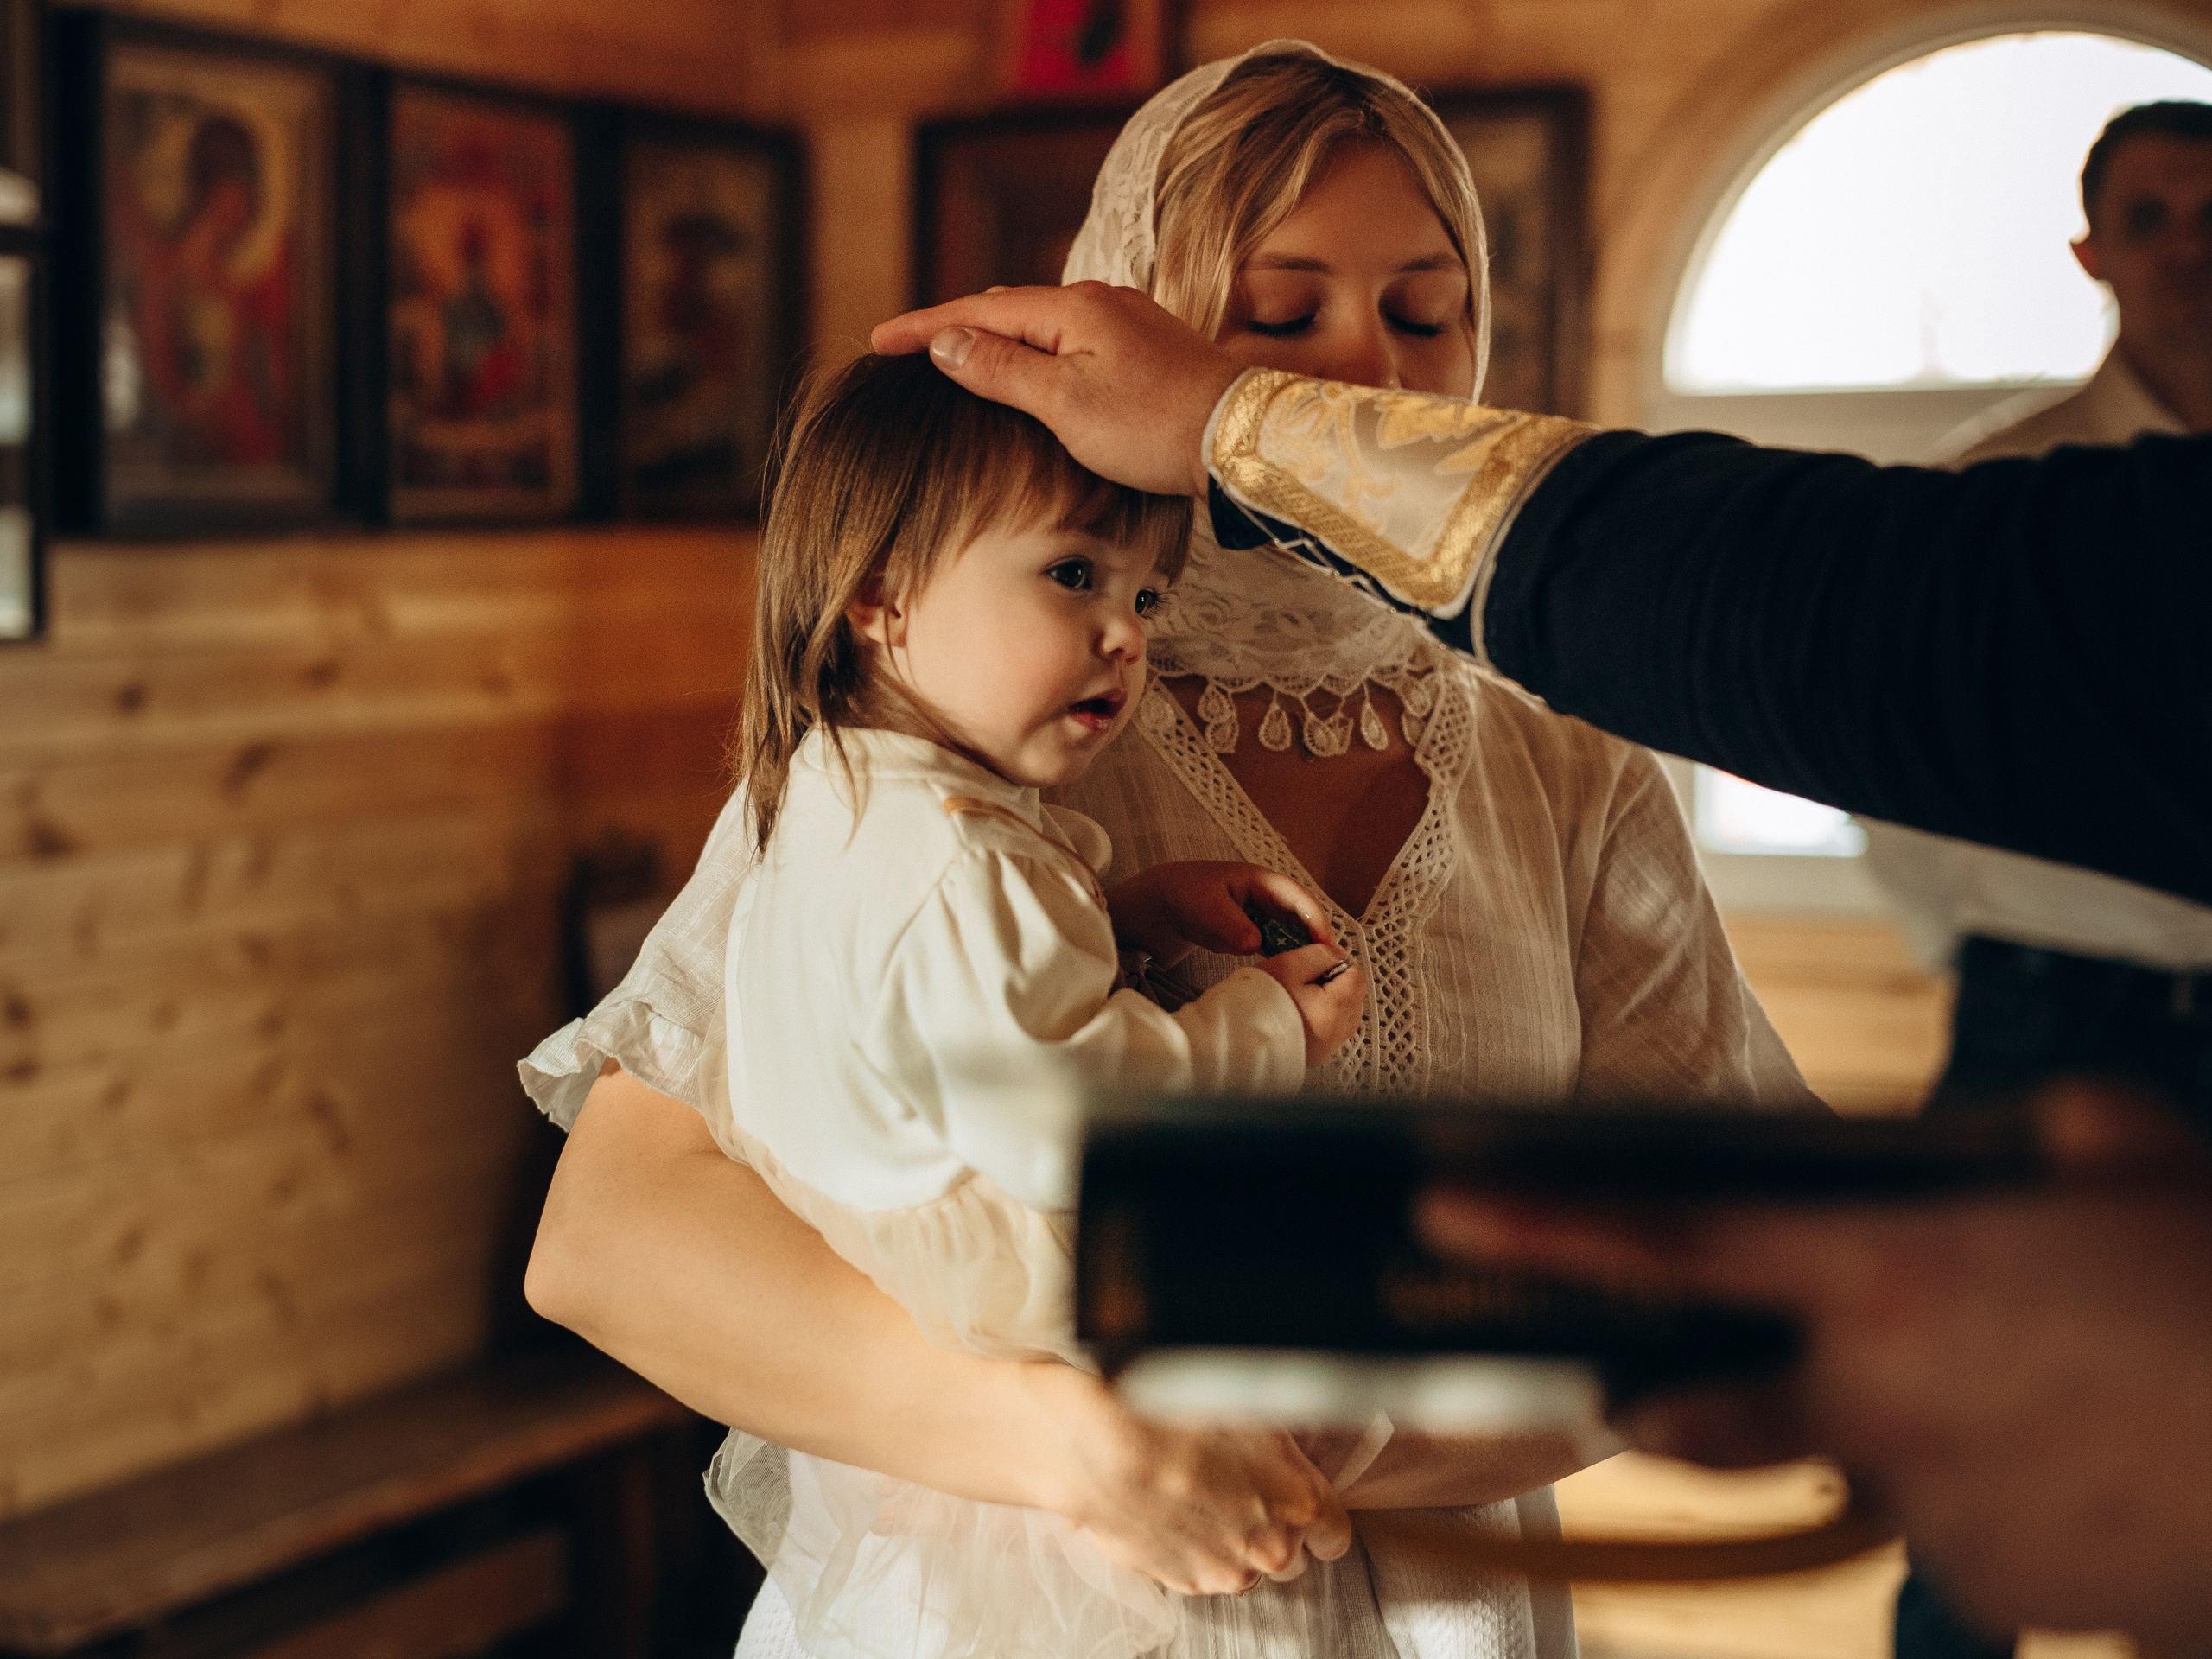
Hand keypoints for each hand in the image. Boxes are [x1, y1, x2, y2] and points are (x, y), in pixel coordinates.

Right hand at [870, 283, 1240, 497]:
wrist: (1243, 438)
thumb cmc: (1156, 426)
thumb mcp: (1064, 403)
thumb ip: (1001, 370)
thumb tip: (946, 342)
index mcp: (1072, 309)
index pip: (977, 311)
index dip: (924, 327)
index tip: (878, 341)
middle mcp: (1100, 302)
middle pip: (1010, 309)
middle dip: (957, 325)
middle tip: (910, 346)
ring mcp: (1128, 323)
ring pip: (1045, 324)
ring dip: (999, 338)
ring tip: (961, 354)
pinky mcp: (1149, 350)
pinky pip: (1074, 341)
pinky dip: (1038, 352)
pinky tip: (1037, 370)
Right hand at [1021, 1364, 1352, 1593]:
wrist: (1102, 1445)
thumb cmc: (1173, 1414)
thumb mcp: (1249, 1405)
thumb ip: (1286, 1440)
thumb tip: (1297, 1437)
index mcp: (1300, 1503)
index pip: (1335, 1533)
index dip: (1315, 1512)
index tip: (1298, 1499)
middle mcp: (1270, 1548)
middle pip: (1289, 1551)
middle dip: (1272, 1525)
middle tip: (1239, 1487)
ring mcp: (1225, 1570)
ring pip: (1244, 1565)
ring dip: (1231, 1540)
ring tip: (1199, 1497)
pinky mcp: (1183, 1582)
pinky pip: (1202, 1571)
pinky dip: (1193, 1548)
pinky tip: (1173, 1511)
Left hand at [1106, 860, 1333, 966]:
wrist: (1162, 904)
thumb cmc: (1184, 894)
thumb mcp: (1207, 908)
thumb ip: (1232, 925)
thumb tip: (1257, 943)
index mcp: (1262, 881)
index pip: (1298, 899)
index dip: (1315, 920)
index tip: (1325, 944)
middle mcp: (1269, 897)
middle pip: (1303, 918)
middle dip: (1316, 939)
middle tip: (1328, 966)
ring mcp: (1263, 915)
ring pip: (1293, 934)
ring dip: (1303, 951)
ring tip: (1315, 975)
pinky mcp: (1255, 932)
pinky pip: (1278, 945)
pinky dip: (1285, 958)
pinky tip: (1290, 976)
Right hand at [1256, 942, 1363, 1064]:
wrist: (1237, 1040)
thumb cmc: (1258, 1002)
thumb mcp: (1289, 965)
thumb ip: (1319, 954)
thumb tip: (1337, 954)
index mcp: (1335, 1007)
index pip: (1357, 976)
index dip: (1338, 962)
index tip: (1317, 963)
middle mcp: (1337, 1031)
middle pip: (1354, 997)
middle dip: (1337, 983)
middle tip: (1306, 979)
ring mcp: (1327, 1046)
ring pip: (1344, 1015)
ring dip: (1330, 1002)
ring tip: (1299, 997)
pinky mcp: (1316, 1055)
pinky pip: (1330, 1031)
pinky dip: (1321, 1020)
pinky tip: (1297, 1014)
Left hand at [1416, 1083, 2211, 1651]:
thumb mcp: (2125, 1151)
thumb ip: (2013, 1142)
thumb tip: (1983, 1150)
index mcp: (1891, 1273)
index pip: (1672, 1240)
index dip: (1546, 1227)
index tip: (1444, 1208)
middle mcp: (1883, 1396)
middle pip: (1707, 1412)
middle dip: (1675, 1398)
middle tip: (1675, 1382)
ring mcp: (1939, 1511)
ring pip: (1873, 1466)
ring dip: (1924, 1432)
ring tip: (2068, 1388)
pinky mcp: (2007, 1597)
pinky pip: (1968, 1538)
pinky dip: (2008, 1497)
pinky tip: (2109, 1458)